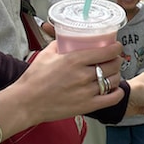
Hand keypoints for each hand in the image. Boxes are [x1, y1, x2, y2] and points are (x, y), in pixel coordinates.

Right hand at [0, 40, 126, 134]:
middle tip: (114, 59)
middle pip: (113, 65)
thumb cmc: (34, 79)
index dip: (116, 48)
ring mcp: (86, 92)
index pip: (106, 52)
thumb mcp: (46, 55)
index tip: (116, 46)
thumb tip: (66, 37)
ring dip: (116, 75)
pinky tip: (114, 89)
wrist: (26, 102)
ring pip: (113, 81)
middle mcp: (83, 76)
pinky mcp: (87, 106)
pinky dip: (117, 93)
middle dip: (117, 60)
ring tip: (113, 73)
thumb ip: (59, 44)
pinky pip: (111, 99)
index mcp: (74, 60)